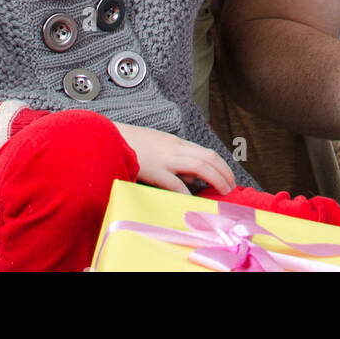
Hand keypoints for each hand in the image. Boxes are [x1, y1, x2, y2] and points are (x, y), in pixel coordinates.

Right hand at [113, 122, 235, 194]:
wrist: (108, 137)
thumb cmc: (130, 145)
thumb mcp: (157, 147)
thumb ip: (173, 159)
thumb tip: (188, 177)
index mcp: (175, 143)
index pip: (206, 153)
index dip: (221, 166)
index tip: (228, 177)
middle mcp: (174, 148)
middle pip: (208, 158)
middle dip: (224, 172)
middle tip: (231, 187)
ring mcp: (165, 158)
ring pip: (199, 165)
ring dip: (215, 179)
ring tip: (222, 192)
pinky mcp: (153, 169)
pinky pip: (174, 182)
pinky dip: (185, 192)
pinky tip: (192, 201)